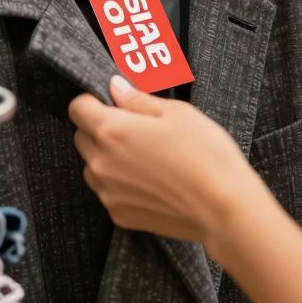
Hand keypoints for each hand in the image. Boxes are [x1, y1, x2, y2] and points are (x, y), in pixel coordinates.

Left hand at [69, 76, 273, 245]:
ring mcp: (107, 192)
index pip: (77, 108)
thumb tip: (115, 87)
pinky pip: (107, 191)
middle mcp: (101, 163)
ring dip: (106, 157)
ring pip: (92, 166)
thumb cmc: (206, 156)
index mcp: (112, 131)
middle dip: (99, 129)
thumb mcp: (177, 113)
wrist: (224, 210)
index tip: (112, 103)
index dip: (93, 101)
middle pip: (81, 137)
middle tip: (134, 130)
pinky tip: (150, 181)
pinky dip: (119, 184)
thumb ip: (137, 99)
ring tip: (145, 158)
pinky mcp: (118, 215)